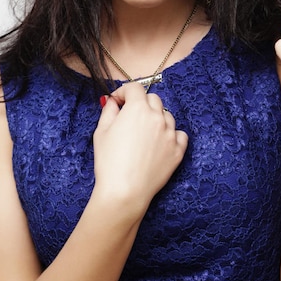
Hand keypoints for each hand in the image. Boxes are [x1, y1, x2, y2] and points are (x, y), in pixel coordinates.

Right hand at [93, 82, 187, 213]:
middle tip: (130, 117)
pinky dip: (171, 135)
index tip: (118, 102)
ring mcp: (170, 133)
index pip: (135, 88)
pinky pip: (179, 134)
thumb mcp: (101, 131)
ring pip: (166, 116)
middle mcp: (157, 117)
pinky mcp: (178, 150)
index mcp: (138, 108)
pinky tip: (160, 142)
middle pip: (153, 99)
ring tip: (144, 134)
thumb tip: (112, 101)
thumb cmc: (109, 162)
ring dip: (156, 118)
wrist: (124, 191)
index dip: (124, 92)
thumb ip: (109, 110)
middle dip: (141, 104)